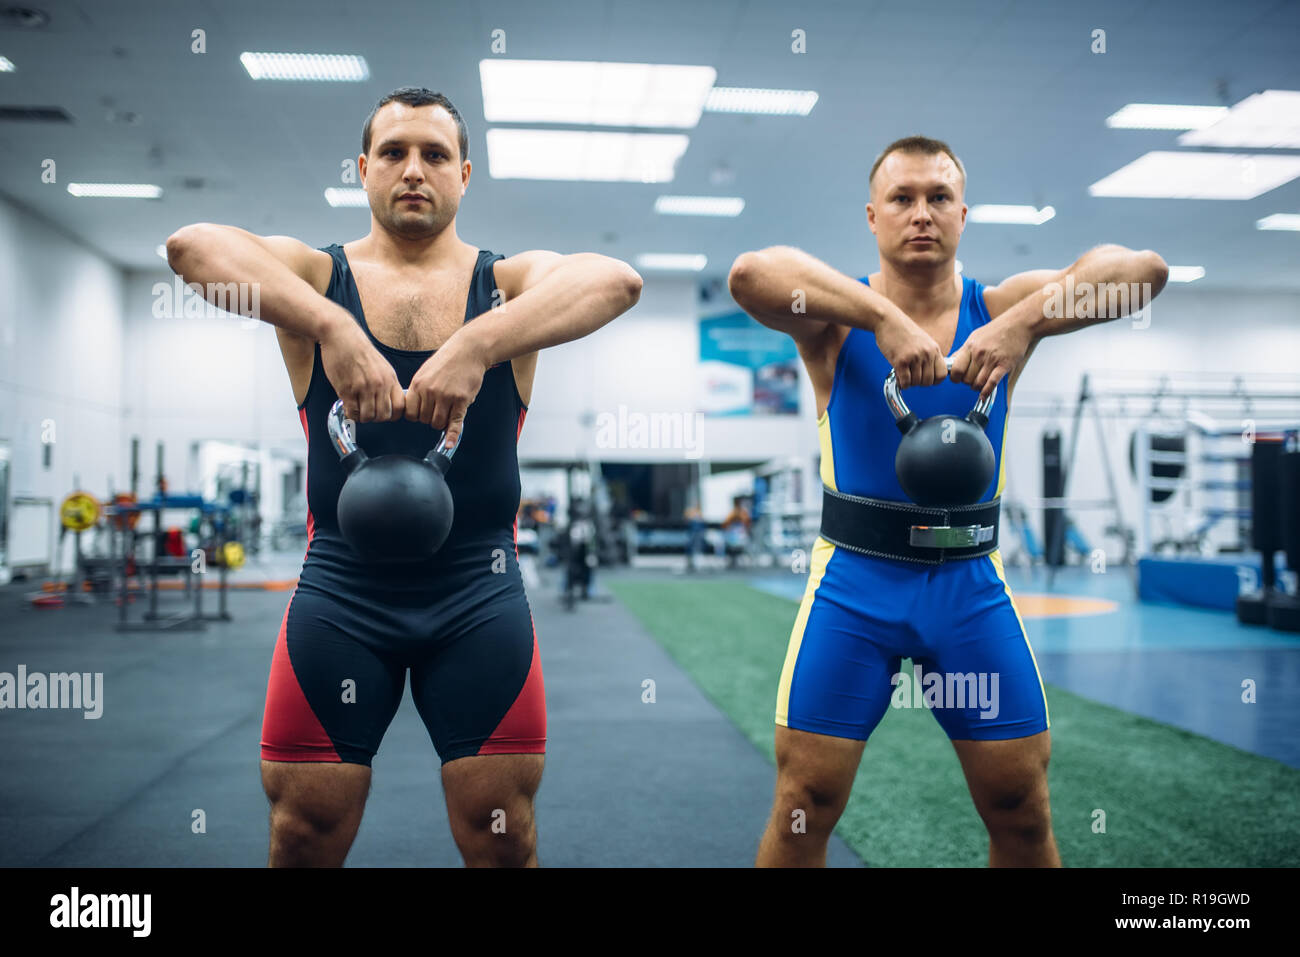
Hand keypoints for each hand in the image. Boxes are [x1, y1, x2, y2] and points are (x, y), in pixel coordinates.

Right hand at [319, 310, 404, 421]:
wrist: (341, 335)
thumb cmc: (359, 349)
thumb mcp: (381, 365)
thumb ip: (386, 383)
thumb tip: (388, 402)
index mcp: (390, 378)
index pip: (400, 407)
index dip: (393, 414)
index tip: (385, 413)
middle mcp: (379, 384)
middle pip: (384, 415)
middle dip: (376, 417)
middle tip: (368, 412)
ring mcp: (363, 388)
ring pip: (368, 417)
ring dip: (362, 417)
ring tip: (357, 409)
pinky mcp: (347, 389)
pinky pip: (353, 412)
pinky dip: (351, 414)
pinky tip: (348, 407)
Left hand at [405, 330, 489, 449]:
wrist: (469, 349)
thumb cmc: (448, 360)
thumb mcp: (426, 372)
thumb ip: (419, 390)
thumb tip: (413, 409)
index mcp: (418, 384)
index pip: (410, 413)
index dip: (417, 416)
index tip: (422, 413)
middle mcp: (430, 391)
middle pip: (424, 420)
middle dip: (431, 418)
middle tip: (440, 409)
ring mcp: (446, 396)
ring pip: (438, 423)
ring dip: (442, 422)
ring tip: (448, 411)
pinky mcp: (461, 400)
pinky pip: (454, 423)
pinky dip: (452, 435)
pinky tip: (450, 443)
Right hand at [874, 309, 947, 388]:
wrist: (887, 320)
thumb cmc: (902, 331)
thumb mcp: (923, 341)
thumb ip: (928, 355)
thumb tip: (929, 375)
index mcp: (934, 349)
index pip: (942, 374)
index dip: (933, 380)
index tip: (924, 378)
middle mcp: (927, 353)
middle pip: (928, 381)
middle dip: (919, 383)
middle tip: (911, 376)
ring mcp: (914, 357)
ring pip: (916, 383)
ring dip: (909, 382)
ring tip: (903, 373)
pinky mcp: (901, 361)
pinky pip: (905, 382)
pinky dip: (902, 383)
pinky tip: (898, 376)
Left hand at [949, 315, 1034, 398]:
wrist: (1018, 324)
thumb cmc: (997, 330)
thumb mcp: (975, 337)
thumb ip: (963, 350)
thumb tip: (952, 362)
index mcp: (970, 346)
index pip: (956, 368)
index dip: (955, 377)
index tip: (957, 379)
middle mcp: (979, 353)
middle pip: (967, 378)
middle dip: (967, 383)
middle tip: (971, 381)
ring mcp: (992, 360)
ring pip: (978, 383)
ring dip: (977, 387)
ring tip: (978, 385)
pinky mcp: (1004, 365)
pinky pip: (992, 383)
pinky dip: (986, 392)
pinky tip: (983, 396)